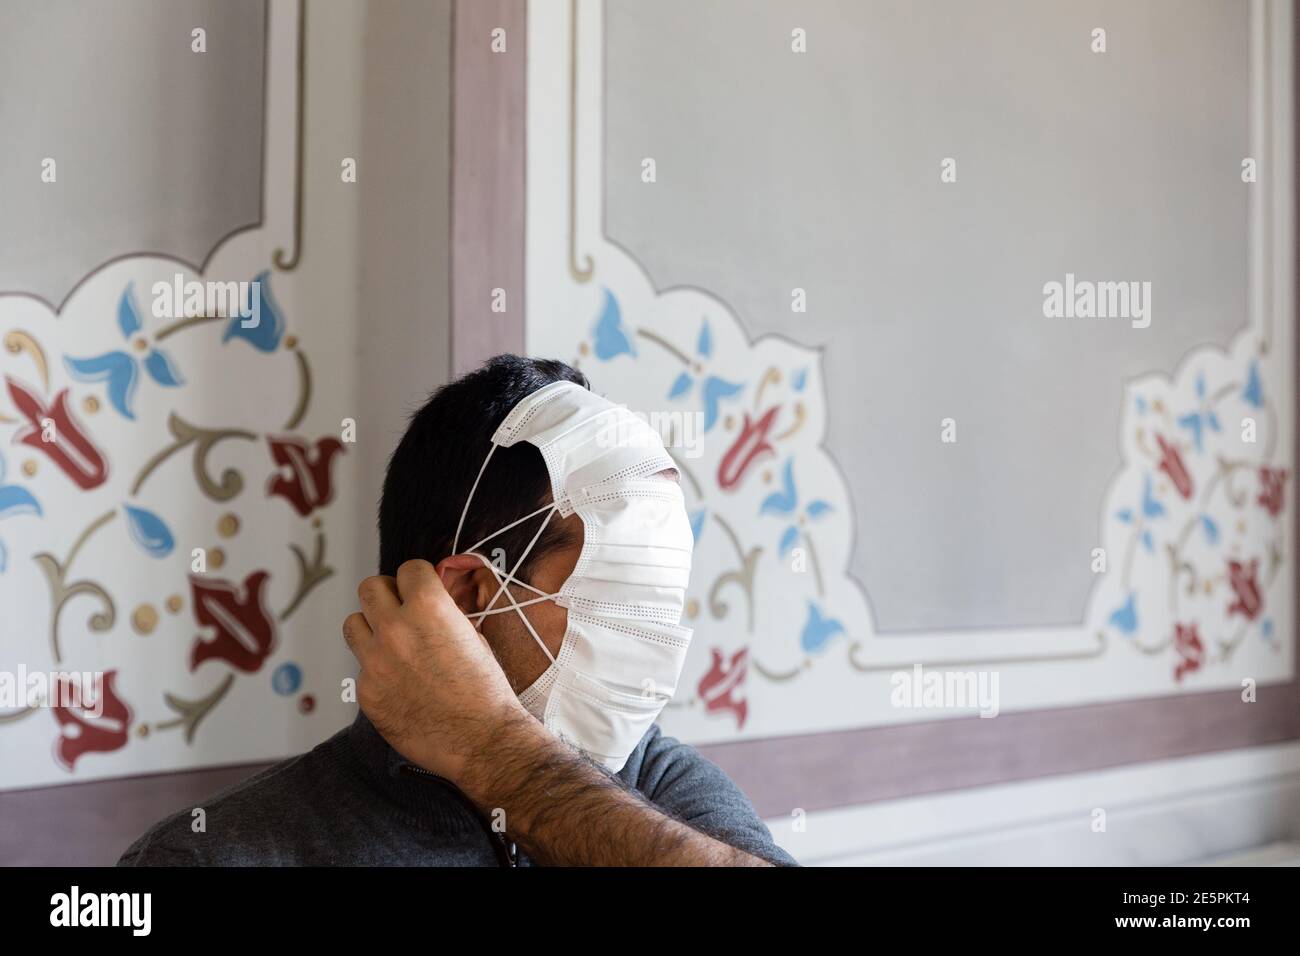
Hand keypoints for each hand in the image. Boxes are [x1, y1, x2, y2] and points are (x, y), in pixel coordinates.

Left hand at [342, 558, 529, 786]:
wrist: (481, 739)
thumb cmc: (486, 690)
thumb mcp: (473, 635)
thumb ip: (443, 612)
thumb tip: (428, 600)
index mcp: (429, 607)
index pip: (408, 568)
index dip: (418, 579)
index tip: (421, 588)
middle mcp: (395, 629)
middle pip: (370, 587)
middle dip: (387, 594)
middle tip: (400, 610)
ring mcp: (375, 661)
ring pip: (353, 624)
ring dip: (371, 628)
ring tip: (392, 644)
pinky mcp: (366, 691)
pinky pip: (361, 667)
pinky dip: (376, 669)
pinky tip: (399, 682)